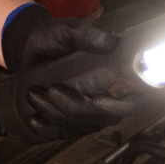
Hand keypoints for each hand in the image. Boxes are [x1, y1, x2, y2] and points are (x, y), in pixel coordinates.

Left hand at [0, 5, 139, 139]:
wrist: (28, 47)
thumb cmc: (53, 37)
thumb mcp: (68, 30)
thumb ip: (86, 33)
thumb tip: (110, 42)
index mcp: (117, 74)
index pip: (137, 99)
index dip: (124, 106)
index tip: (97, 100)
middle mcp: (108, 97)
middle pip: (104, 118)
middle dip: (76, 108)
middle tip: (51, 90)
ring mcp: (89, 112)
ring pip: (80, 126)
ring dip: (55, 114)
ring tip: (33, 93)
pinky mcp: (70, 121)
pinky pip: (63, 133)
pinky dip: (48, 130)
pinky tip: (34, 120)